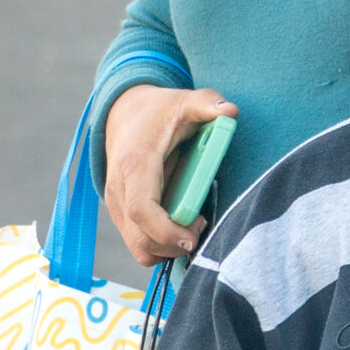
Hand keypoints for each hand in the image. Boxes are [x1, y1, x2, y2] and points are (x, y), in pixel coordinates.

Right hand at [103, 83, 237, 266]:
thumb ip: (208, 103)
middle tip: (201, 224)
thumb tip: (231, 111)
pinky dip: (161, 245)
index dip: (166, 231)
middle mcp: (119, 190)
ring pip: (140, 248)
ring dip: (169, 248)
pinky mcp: (121, 214)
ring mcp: (117, 205)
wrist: (125, 114)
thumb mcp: (184, 101)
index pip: (142, 209)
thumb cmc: (158, 111)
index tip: (193, 236)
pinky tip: (179, 224)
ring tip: (191, 224)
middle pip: (142, 239)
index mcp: (135, 164)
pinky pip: (139, 244)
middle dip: (176, 244)